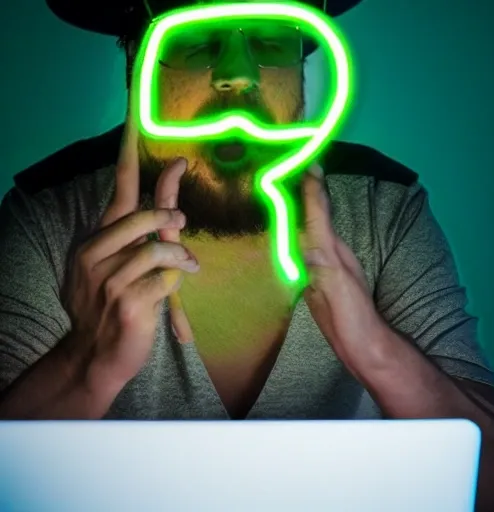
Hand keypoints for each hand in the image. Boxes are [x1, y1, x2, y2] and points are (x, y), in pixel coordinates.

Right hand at [63, 113, 198, 388]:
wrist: (94, 355)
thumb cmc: (112, 306)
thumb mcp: (118, 267)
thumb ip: (142, 238)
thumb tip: (174, 209)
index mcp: (96, 241)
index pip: (118, 192)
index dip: (130, 157)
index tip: (138, 122)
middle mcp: (96, 254)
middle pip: (142, 216)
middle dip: (168, 218)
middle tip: (181, 224)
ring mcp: (109, 279)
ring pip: (158, 249)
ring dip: (180, 257)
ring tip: (187, 266)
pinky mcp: (128, 303)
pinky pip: (166, 280)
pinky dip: (177, 283)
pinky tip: (173, 289)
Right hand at [301, 165, 385, 371]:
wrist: (362, 346)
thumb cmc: (354, 320)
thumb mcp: (340, 290)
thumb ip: (325, 266)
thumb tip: (310, 242)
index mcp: (332, 251)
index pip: (319, 211)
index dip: (312, 187)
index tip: (306, 160)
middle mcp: (327, 253)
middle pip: (313, 215)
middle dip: (303, 190)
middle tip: (288, 166)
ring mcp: (321, 266)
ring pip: (306, 230)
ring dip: (297, 209)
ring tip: (281, 191)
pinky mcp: (313, 281)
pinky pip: (299, 251)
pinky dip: (292, 237)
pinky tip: (283, 235)